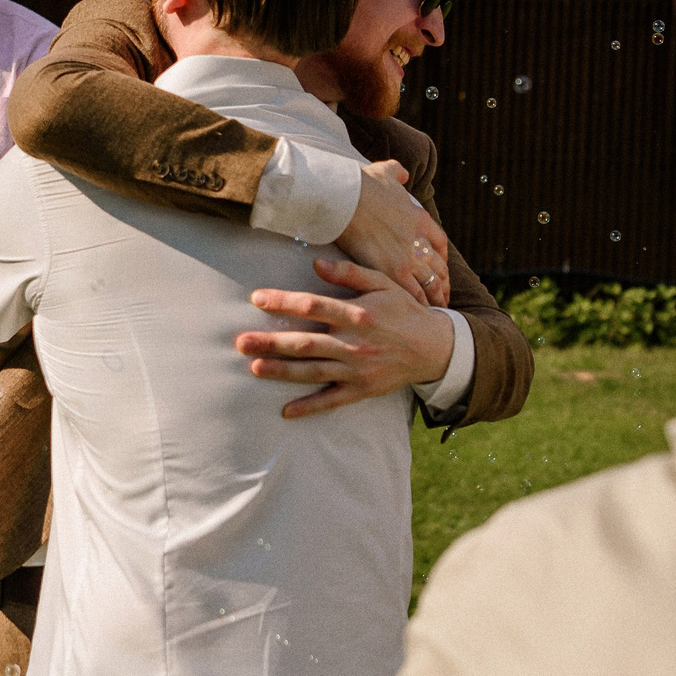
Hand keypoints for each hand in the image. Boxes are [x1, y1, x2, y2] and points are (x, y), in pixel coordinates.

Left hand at [237, 257, 455, 418]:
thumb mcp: (383, 283)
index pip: (313, 306)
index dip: (284, 302)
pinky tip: (285, 411)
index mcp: (358, 314)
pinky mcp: (362, 389)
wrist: (434, 348)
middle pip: (306, 343)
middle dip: (271, 342)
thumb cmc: (403, 310)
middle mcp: (354, 343)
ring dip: (281, 371)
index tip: (257, 299)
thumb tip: (316, 264)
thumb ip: (350, 274)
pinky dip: (309, 407)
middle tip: (240, 341)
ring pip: (313, 372)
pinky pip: (331, 401)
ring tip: (253, 368)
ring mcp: (357, 369)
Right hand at [336, 161, 451, 307]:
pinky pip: (413, 293)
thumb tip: (402, 174)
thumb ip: (396, 173)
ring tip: (436, 310)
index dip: (440, 256)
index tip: (440, 265)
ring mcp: (407, 256)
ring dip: (435, 297)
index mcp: (418, 217)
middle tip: (442, 293)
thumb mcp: (384, 172)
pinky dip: (419, 304)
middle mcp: (418, 239)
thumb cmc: (360, 184)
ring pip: (429, 283)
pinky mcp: (392, 270)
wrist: (345, 196)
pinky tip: (420, 314)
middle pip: (437, 266)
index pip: (438, 241)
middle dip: (442, 281)